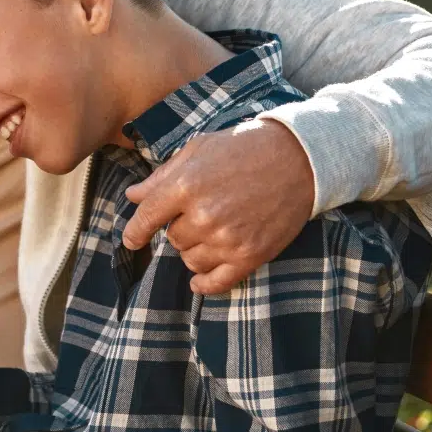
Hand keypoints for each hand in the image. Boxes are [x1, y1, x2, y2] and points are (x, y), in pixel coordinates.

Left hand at [123, 119, 313, 293]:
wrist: (300, 158)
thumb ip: (162, 176)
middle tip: (201, 211)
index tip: (131, 240)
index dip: (135, 231)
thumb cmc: (245, 147)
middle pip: (172, 239)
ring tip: (212, 230)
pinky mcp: (250, 256)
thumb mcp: (198, 149)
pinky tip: (199, 279)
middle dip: (179, 227)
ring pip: (190, 260)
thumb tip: (132, 195)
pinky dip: (204, 283)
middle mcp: (203, 216)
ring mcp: (227, 239)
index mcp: (185, 185)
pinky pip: (216, 282)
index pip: (146, 218)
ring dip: (194, 249)